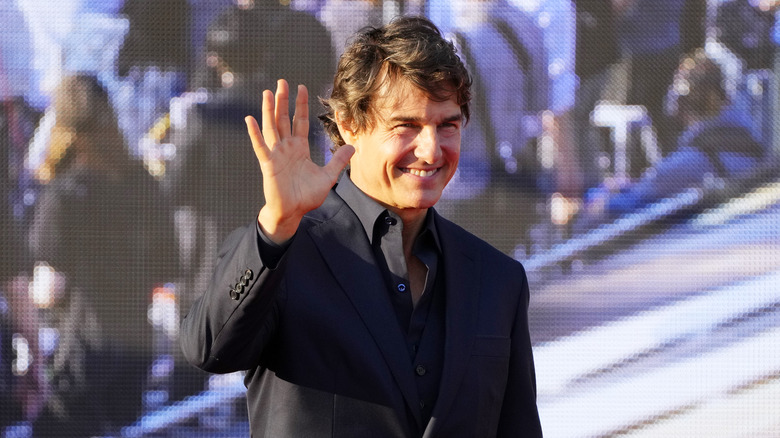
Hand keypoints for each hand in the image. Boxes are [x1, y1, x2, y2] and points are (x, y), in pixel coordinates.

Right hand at [246, 79, 353, 243]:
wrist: (292, 213)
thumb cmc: (306, 197)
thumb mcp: (327, 177)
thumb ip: (338, 161)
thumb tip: (353, 147)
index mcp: (299, 149)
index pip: (300, 122)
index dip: (300, 105)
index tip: (301, 88)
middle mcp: (286, 148)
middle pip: (284, 119)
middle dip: (284, 101)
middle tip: (282, 81)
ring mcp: (276, 155)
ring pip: (272, 128)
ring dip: (269, 110)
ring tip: (268, 93)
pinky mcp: (268, 164)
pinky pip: (260, 147)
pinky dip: (255, 133)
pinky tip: (250, 119)